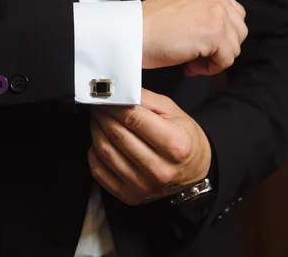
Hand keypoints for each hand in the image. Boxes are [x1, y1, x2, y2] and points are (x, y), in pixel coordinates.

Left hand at [88, 89, 211, 205]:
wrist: (194, 171)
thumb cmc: (183, 137)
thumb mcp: (173, 111)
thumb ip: (145, 99)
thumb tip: (117, 91)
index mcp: (175, 145)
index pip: (133, 119)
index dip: (113, 105)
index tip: (103, 97)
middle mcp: (159, 169)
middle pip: (117, 135)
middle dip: (102, 115)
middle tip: (98, 106)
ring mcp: (143, 186)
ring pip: (105, 152)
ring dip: (95, 131)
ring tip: (98, 120)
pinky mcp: (129, 196)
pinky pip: (99, 172)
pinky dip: (94, 153)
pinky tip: (100, 142)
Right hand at [141, 0, 247, 74]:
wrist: (132, 33)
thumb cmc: (148, 26)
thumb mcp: (180, 5)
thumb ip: (202, 10)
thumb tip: (221, 33)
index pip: (232, 12)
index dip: (218, 34)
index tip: (197, 43)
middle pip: (238, 28)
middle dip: (220, 46)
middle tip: (195, 54)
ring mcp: (217, 12)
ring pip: (234, 45)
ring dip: (215, 58)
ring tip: (191, 61)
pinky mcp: (216, 32)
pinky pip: (227, 59)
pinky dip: (210, 69)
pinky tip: (189, 66)